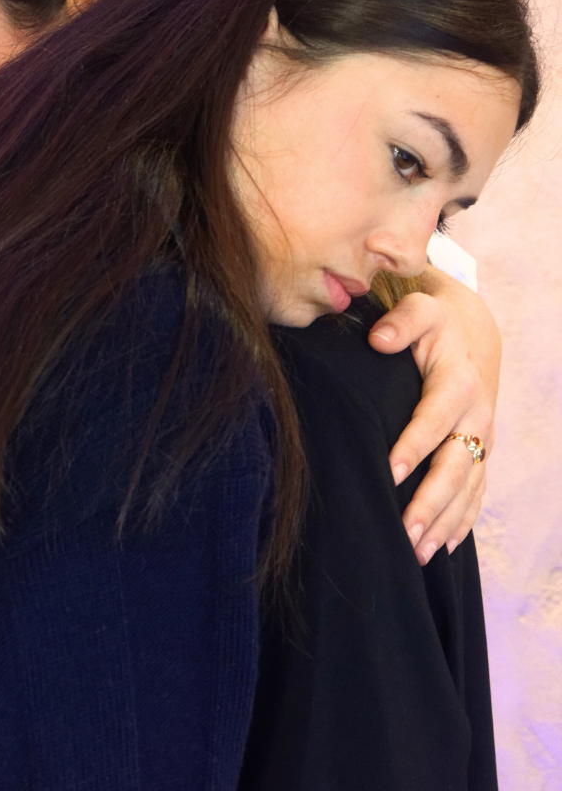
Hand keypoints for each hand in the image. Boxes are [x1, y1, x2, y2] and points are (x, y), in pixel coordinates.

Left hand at [368, 265, 497, 564]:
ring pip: (467, 487)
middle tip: (405, 533)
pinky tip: (443, 547)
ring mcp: (481, 437)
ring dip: (445, 521)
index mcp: (458, 382)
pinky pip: (476, 492)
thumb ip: (402, 320)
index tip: (389, 472)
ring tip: (418, 552)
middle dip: (432, 501)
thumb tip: (380, 339)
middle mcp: (475, 415)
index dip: (414, 446)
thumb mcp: (420, 308)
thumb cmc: (433, 320)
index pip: (435, 419)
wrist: (470, 329)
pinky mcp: (480, 451)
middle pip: (456, 465)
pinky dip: (462, 520)